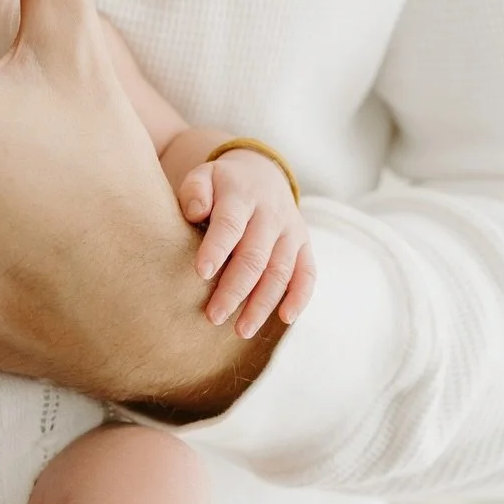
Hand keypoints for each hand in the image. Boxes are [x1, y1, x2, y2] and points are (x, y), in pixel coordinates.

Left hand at [178, 152, 316, 338]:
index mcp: (241, 195)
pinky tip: (285, 318)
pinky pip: (308, 273)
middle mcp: (271, 214)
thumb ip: (195, 191)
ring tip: (242, 330)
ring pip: (280, 271)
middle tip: (214, 316)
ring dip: (262, 303)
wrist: (261, 174)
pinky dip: (300, 297)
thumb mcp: (204, 176)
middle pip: (255, 256)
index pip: (230, 224)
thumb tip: (195, 212)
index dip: (217, 248)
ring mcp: (291, 231)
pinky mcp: (304, 246)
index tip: (201, 273)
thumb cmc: (222, 185)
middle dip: (235, 289)